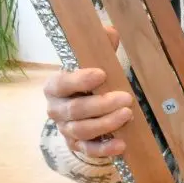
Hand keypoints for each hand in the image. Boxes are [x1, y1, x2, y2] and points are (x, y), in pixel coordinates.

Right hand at [44, 25, 131, 158]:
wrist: (85, 108)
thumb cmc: (91, 82)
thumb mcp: (95, 61)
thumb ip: (101, 46)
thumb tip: (109, 32)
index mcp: (55, 86)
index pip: (62, 83)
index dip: (80, 80)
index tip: (101, 74)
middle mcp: (56, 109)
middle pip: (75, 110)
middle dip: (101, 105)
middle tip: (126, 98)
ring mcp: (66, 129)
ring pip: (82, 130)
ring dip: (106, 123)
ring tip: (128, 114)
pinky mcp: (78, 145)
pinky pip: (89, 150)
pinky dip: (105, 149)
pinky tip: (122, 144)